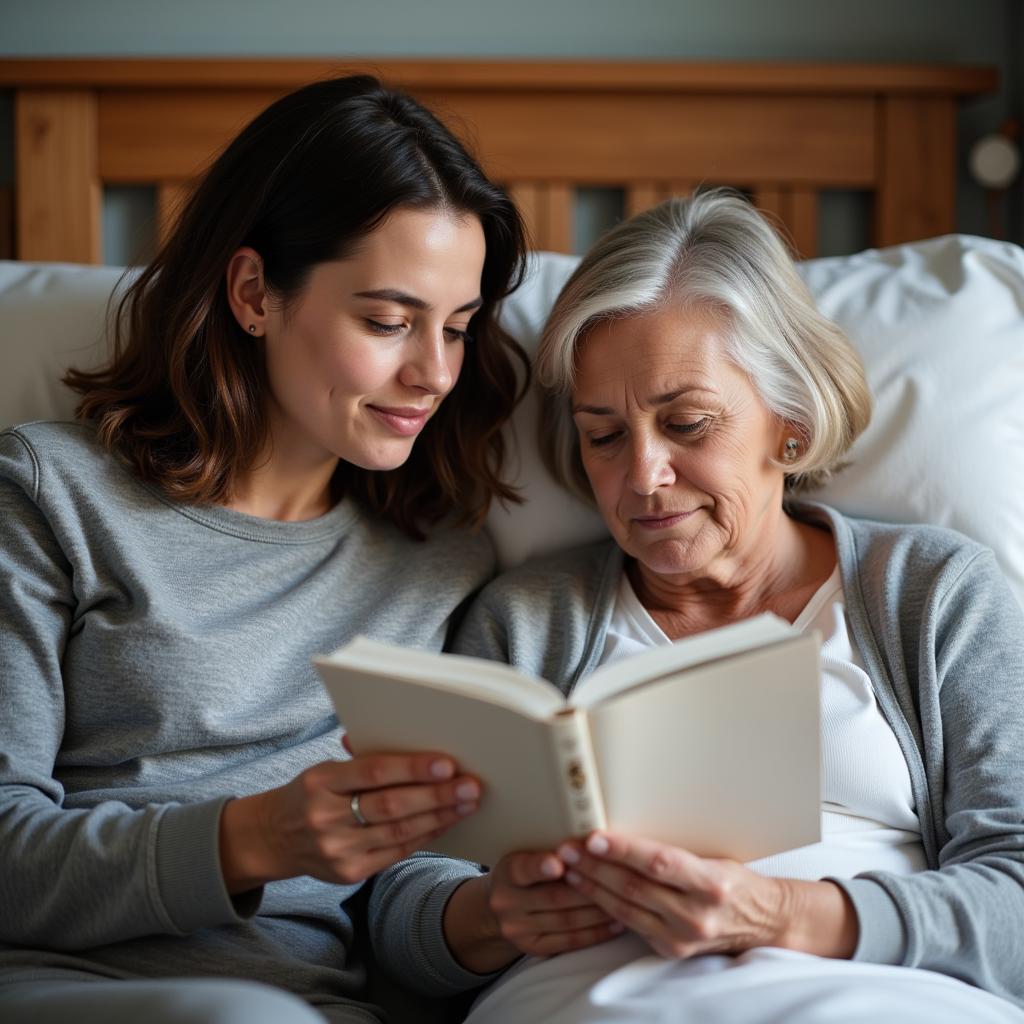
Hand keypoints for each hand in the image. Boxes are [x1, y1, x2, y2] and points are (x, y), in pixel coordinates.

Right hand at [220, 751, 479, 892]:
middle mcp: (326, 817)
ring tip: (467, 804)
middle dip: (436, 795)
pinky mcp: (348, 873)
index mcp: (321, 781)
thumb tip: (416, 748)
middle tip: (470, 786)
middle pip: (391, 806)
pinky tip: (444, 823)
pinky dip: (424, 836)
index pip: (373, 772)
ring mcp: (337, 850)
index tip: (447, 764)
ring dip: (439, 817)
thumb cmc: (311, 793)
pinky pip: (395, 852)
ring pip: (398, 832)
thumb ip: (363, 761)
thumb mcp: (326, 770)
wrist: (273, 838)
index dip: (412, 768)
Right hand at [443, 850, 622, 972]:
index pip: (523, 869)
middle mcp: (507, 902)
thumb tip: (588, 841)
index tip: (558, 862)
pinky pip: (570, 941)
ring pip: (566, 920)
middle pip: (554, 897)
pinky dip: (596, 933)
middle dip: (588, 888)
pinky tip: (615, 924)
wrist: (500, 907)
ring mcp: (518, 929)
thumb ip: (550, 852)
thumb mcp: (524, 854)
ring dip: (598, 912)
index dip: (541, 866)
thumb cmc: (525, 872)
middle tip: (617, 879)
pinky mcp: (533, 948)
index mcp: (506, 872)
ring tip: (624, 901)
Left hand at [557, 832, 856, 959]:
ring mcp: (683, 936)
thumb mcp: (713, 856)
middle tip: (568, 847)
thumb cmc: (734, 877)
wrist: (762, 921)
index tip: (594, 837)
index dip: (623, 849)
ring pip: (626, 908)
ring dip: (593, 886)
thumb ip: (674, 850)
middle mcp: (697, 913)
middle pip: (636, 886)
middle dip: (597, 866)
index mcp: (712, 882)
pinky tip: (589, 890)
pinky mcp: (672, 950)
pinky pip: (630, 925)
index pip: (659, 863)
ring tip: (570, 867)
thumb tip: (628, 823)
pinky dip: (606, 906)